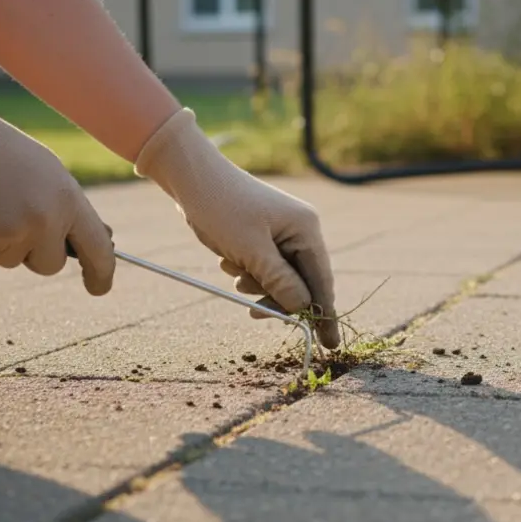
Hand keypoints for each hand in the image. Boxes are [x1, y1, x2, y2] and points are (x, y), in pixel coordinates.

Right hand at [0, 66, 115, 293]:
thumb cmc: (3, 154)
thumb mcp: (49, 175)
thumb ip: (70, 211)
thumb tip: (101, 245)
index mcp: (68, 200)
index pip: (97, 248)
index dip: (101, 273)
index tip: (100, 288)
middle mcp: (44, 219)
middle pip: (50, 265)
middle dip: (36, 252)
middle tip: (17, 217)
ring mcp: (10, 231)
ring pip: (13, 261)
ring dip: (2, 242)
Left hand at [133, 108, 339, 348]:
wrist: (190, 176)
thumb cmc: (221, 208)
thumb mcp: (251, 251)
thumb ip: (280, 282)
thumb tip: (304, 308)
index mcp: (306, 229)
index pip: (322, 281)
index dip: (325, 314)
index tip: (330, 345)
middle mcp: (300, 230)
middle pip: (300, 282)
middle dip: (276, 297)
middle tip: (253, 311)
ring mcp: (282, 231)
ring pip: (280, 277)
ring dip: (257, 284)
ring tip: (234, 275)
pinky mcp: (263, 234)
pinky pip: (265, 266)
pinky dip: (249, 272)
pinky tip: (228, 262)